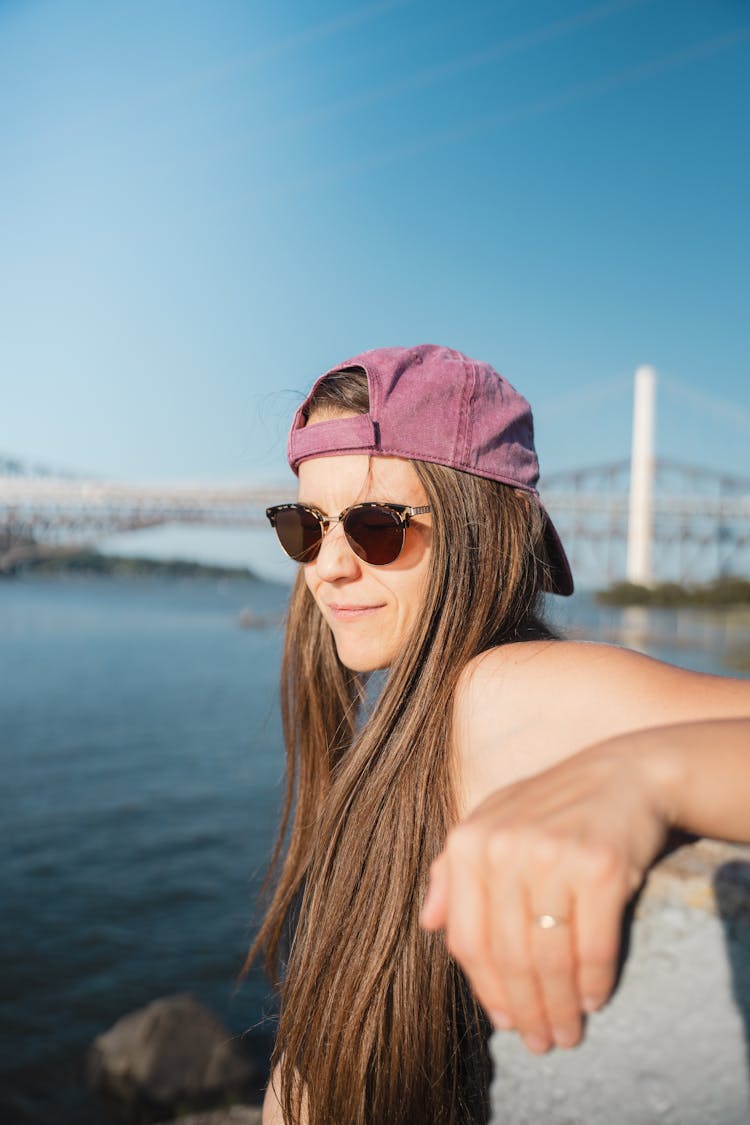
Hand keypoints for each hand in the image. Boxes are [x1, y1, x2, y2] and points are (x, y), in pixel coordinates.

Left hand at [419, 740, 671, 1052]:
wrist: (624, 775)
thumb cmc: (552, 806)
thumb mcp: (492, 822)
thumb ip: (453, 869)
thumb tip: (428, 925)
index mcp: (469, 841)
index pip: (467, 939)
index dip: (485, 990)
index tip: (505, 1022)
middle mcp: (505, 847)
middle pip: (509, 956)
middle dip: (526, 1010)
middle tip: (541, 1042)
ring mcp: (553, 856)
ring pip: (549, 957)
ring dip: (560, 1007)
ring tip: (567, 1034)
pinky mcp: (601, 866)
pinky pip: (594, 945)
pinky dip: (594, 982)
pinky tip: (594, 1000)